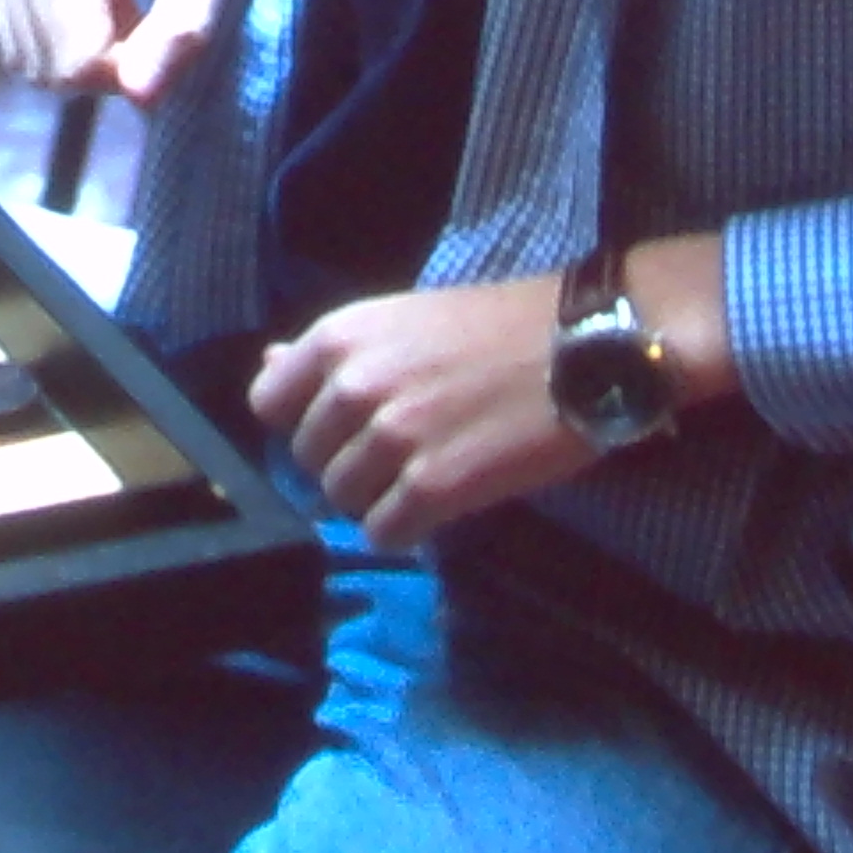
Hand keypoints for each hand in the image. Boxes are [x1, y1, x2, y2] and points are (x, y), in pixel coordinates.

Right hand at [0, 0, 248, 108]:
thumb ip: (182, 27)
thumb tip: (139, 99)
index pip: (77, 69)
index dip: (129, 73)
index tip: (163, 33)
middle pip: (51, 72)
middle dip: (106, 66)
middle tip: (148, 16)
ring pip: (30, 63)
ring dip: (82, 53)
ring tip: (124, 2)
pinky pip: (17, 41)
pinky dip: (57, 37)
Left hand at [256, 280, 596, 552]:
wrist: (584, 346)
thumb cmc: (498, 325)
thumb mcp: (403, 319)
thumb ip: (335, 352)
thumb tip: (268, 364)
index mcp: (341, 335)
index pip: (267, 402)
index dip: (299, 421)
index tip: (338, 426)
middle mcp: (353, 385)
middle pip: (307, 458)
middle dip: (344, 462)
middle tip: (397, 454)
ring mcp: (391, 438)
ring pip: (342, 499)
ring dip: (375, 498)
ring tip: (422, 477)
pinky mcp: (432, 488)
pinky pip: (383, 533)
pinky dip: (405, 529)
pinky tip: (439, 504)